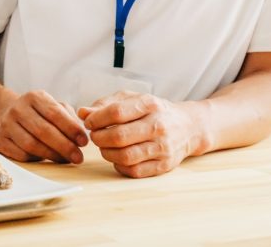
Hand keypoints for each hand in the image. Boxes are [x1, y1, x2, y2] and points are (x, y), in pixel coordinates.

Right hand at [0, 90, 88, 163]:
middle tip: (78, 157)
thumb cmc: (38, 114)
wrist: (6, 114)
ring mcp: (6, 125)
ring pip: (31, 145)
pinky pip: (21, 155)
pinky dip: (36, 160)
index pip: (55, 113)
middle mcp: (17, 108)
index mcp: (34, 97)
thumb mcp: (54, 107)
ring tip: (65, 160)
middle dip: (64, 146)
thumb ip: (69, 118)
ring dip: (52, 155)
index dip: (71, 129)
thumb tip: (81, 135)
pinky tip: (45, 159)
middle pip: (43, 131)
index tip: (84, 142)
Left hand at [77, 91, 197, 177]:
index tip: (89, 122)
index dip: (96, 119)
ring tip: (104, 147)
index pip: (116, 112)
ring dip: (107, 153)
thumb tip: (82, 113)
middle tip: (94, 136)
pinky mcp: (164, 165)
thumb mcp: (132, 99)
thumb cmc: (153, 111)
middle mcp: (158, 126)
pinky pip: (135, 171)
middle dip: (99, 138)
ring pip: (126, 156)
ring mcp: (163, 147)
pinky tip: (117, 158)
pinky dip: (119, 166)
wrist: (188, 127)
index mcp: (150, 104)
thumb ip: (106, 104)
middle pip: (119, 136)